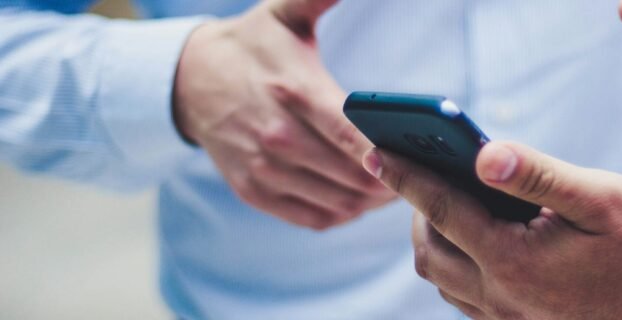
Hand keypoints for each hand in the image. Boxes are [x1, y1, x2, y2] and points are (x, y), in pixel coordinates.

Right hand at [172, 0, 395, 229]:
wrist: (191, 79)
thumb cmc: (254, 45)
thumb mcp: (287, 13)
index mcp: (294, 92)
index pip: (351, 135)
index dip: (387, 154)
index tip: (416, 156)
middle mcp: (277, 136)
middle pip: (353, 176)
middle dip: (393, 180)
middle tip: (420, 174)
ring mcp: (263, 168)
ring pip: (338, 203)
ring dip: (373, 202)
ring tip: (397, 187)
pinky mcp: (254, 191)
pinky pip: (314, 218)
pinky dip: (344, 214)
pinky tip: (360, 199)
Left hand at [364, 142, 621, 318]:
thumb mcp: (596, 196)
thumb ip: (536, 173)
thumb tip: (483, 154)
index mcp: (515, 260)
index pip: (442, 211)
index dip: (405, 178)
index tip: (376, 153)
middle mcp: (503, 298)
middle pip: (430, 253)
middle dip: (417, 212)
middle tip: (423, 176)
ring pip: (443, 282)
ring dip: (435, 242)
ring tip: (445, 206)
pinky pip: (466, 302)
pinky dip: (456, 270)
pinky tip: (475, 245)